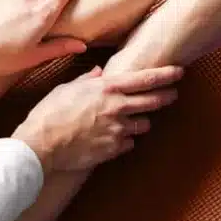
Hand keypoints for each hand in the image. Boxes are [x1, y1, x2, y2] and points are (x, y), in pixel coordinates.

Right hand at [11, 65, 183, 173]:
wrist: (41, 145)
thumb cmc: (49, 114)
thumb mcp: (65, 89)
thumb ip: (86, 80)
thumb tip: (98, 73)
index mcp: (106, 89)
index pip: (146, 79)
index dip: (166, 75)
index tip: (179, 72)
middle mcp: (117, 108)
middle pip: (154, 101)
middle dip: (167, 96)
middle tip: (172, 94)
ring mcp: (118, 130)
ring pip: (143, 124)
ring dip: (140, 121)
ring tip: (131, 121)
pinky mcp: (114, 149)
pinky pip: (128, 143)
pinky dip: (124, 140)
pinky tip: (112, 138)